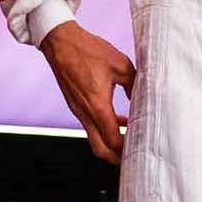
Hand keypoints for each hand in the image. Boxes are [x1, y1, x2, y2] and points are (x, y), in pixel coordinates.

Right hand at [39, 21, 135, 164]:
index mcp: (97, 105)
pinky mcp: (75, 105)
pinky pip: (90, 125)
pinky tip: (118, 120)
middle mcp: (85, 113)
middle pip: (100, 149)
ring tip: (129, 141)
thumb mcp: (120, 64)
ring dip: (111, 144)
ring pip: (94, 139)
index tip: (140, 150)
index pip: (113, 140)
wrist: (60, 42)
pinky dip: (103, 130)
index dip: (127, 149)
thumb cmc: (87, 50)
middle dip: (117, 158)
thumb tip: (141, 97)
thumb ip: (134, 84)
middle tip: (134, 158)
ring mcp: (78, 110)